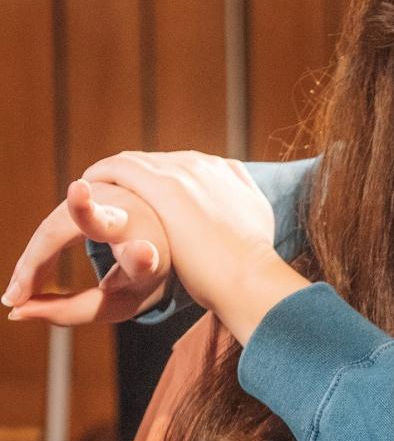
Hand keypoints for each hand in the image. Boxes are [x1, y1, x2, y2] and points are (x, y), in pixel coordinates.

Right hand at [4, 179, 171, 324]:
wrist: (160, 233)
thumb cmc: (137, 276)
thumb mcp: (116, 304)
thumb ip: (71, 311)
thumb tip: (15, 312)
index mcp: (152, 255)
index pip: (145, 257)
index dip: (141, 257)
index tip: (142, 252)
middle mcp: (134, 219)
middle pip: (89, 228)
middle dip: (46, 256)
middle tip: (14, 295)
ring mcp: (114, 194)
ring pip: (58, 225)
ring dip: (33, 262)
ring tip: (16, 294)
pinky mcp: (94, 183)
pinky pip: (53, 220)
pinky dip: (37, 248)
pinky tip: (24, 277)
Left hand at [73, 149, 305, 343]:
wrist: (248, 278)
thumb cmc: (253, 268)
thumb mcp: (260, 226)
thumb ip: (245, 204)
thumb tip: (239, 207)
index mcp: (226, 172)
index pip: (183, 168)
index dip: (161, 183)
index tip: (147, 203)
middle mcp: (203, 165)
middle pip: (156, 162)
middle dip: (136, 179)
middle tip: (115, 199)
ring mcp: (181, 172)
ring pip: (135, 162)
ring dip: (114, 176)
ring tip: (96, 194)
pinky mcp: (160, 185)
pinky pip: (118, 168)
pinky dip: (101, 175)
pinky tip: (88, 192)